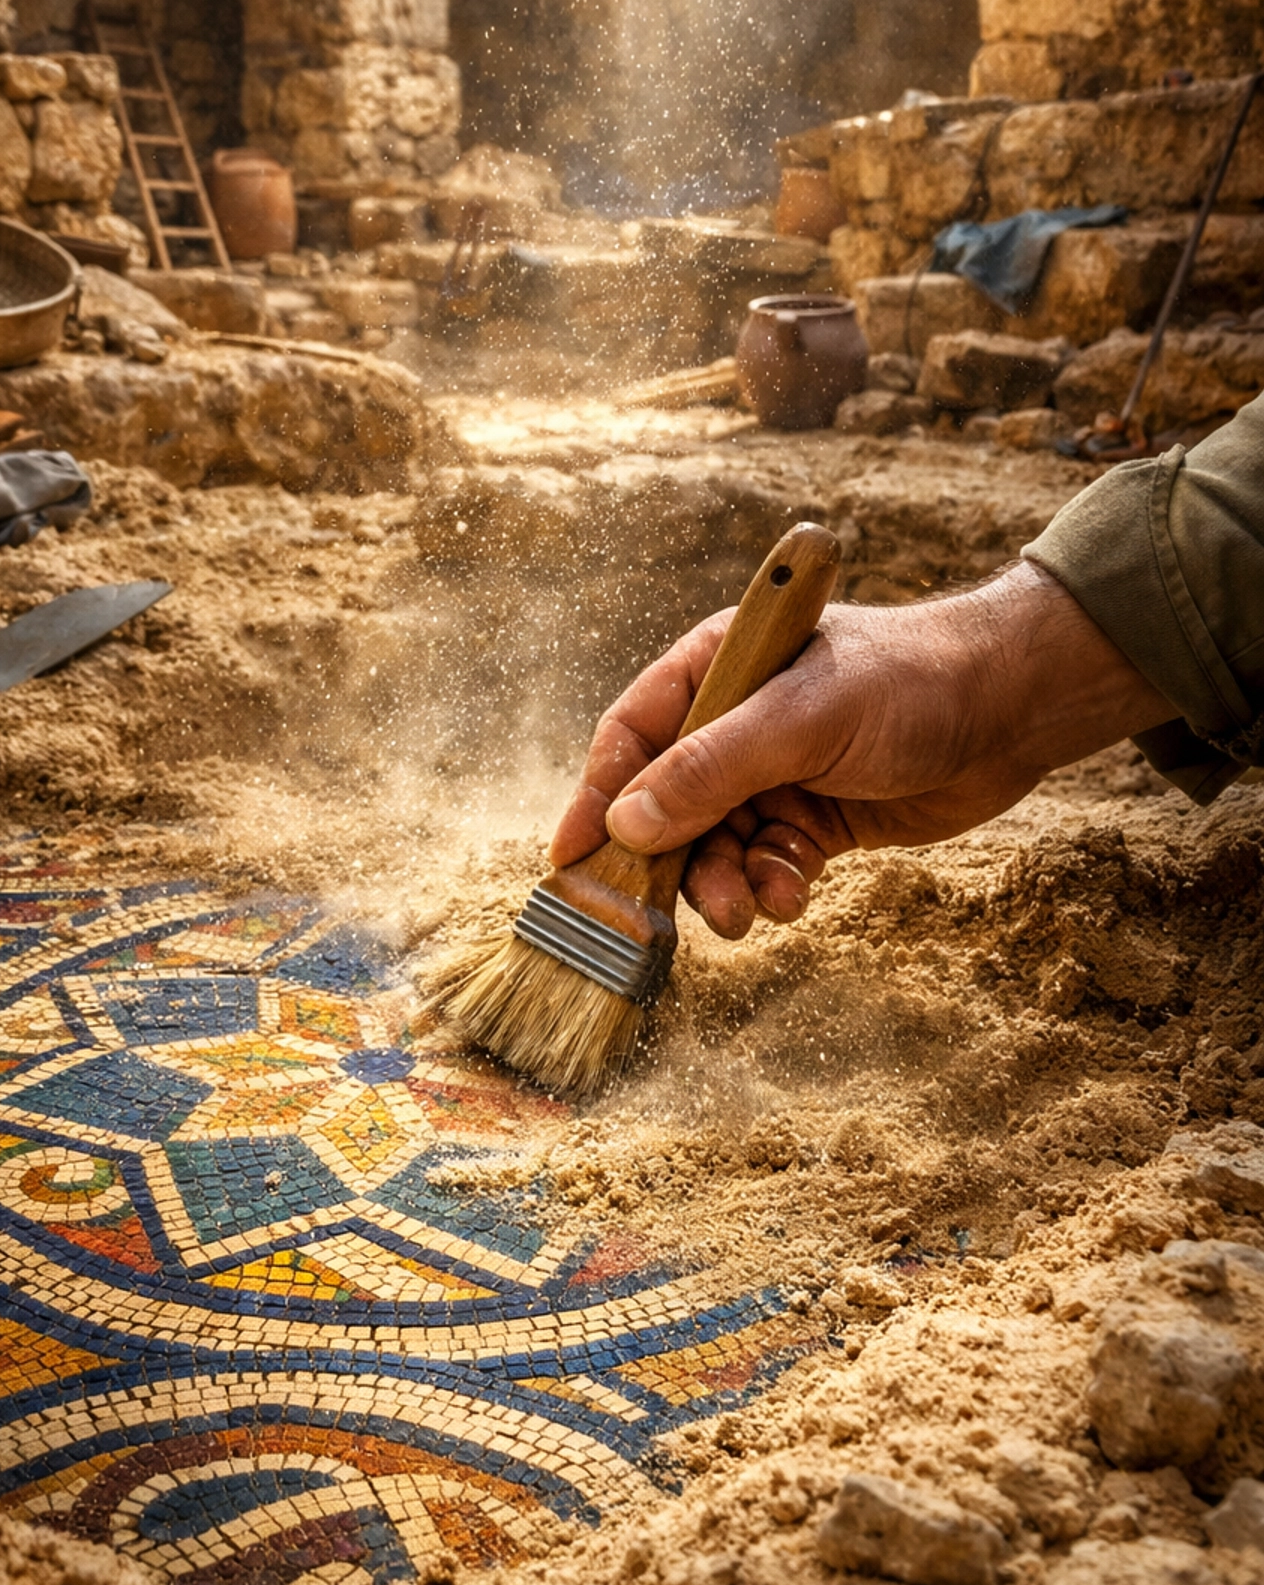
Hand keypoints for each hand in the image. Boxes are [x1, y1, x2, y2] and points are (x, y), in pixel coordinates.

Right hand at [548, 560, 1172, 937]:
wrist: (1013, 708)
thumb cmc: (907, 684)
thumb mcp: (800, 722)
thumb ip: (711, 772)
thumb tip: (627, 824)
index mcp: (717, 668)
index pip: (632, 735)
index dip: (597, 796)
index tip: (570, 859)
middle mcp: (735, 720)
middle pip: (666, 802)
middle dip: (669, 860)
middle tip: (662, 916)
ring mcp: (775, 771)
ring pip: (715, 844)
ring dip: (724, 881)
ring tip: (752, 905)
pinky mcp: (814, 817)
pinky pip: (764, 862)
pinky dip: (771, 885)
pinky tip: (794, 891)